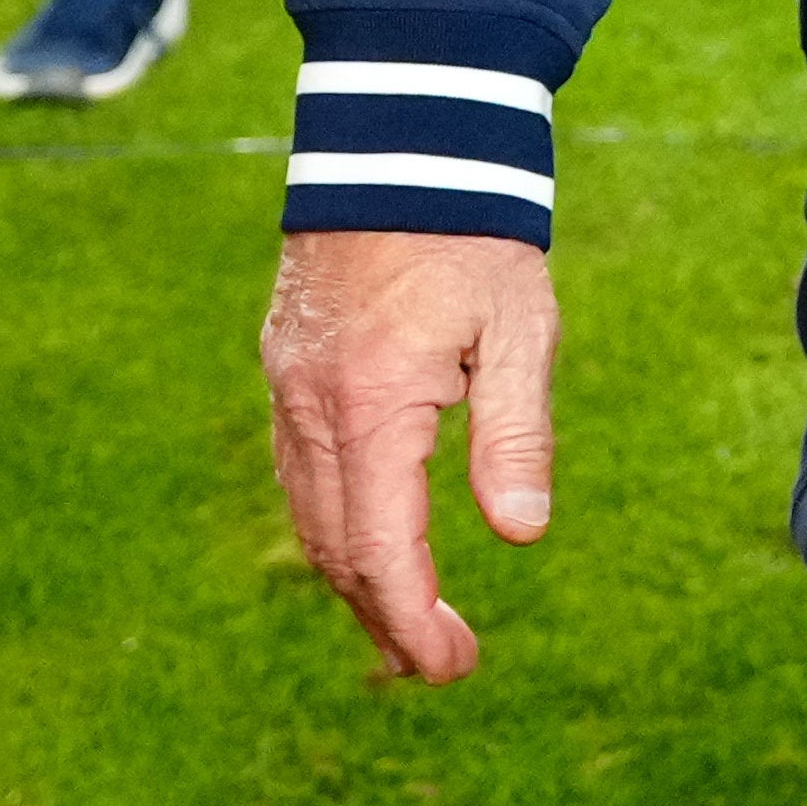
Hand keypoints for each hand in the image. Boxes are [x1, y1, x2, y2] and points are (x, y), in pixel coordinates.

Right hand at [262, 230, 559, 680]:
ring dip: (356, 577)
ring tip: (407, 621)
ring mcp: (289, 385)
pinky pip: (299, 468)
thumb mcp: (520, 327)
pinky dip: (333, 522)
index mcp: (375, 405)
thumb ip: (517, 432)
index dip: (414, 622)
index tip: (452, 668)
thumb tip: (520, 533)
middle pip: (337, 549)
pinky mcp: (285, 363)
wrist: (403, 137)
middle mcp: (314, 406)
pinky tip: (369, 538)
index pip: (384, 551)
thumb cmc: (477, 231)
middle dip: (386, 617)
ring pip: (311, 514)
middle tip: (440, 663)